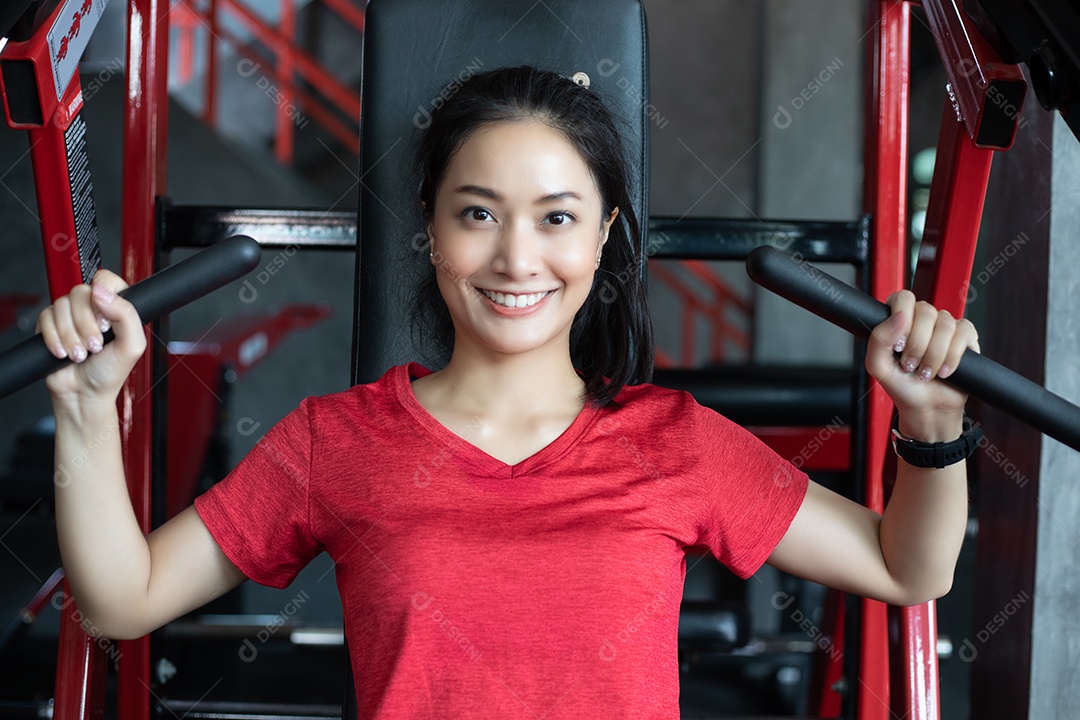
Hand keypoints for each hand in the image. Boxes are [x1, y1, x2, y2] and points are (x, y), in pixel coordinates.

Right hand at [36, 269, 145, 406]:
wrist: (85, 394)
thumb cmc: (110, 372)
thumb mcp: (132, 345)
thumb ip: (126, 314)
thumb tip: (103, 292)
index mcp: (116, 307)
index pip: (106, 280)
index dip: (103, 296)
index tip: (106, 322)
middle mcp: (93, 308)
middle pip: (80, 292)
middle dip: (86, 324)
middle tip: (95, 345)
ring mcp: (71, 315)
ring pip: (61, 305)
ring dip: (71, 335)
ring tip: (81, 353)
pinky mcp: (51, 325)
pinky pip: (45, 318)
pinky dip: (55, 338)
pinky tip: (65, 352)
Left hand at [866, 290, 979, 441]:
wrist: (927, 408)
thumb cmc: (901, 386)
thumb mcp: (878, 366)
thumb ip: (878, 339)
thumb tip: (898, 317)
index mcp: (899, 321)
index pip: (903, 298)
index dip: (903, 317)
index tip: (899, 343)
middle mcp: (922, 321)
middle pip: (926, 311)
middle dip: (918, 344)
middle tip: (911, 365)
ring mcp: (944, 327)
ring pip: (945, 324)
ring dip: (934, 355)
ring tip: (926, 372)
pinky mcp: (965, 337)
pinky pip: (964, 333)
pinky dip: (953, 356)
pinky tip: (945, 370)